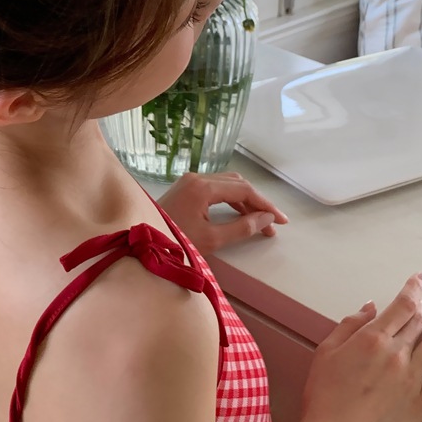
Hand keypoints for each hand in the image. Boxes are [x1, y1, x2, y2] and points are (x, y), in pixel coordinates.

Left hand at [157, 171, 287, 255]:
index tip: (281, 221)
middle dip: (257, 202)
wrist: (140, 243)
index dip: (265, 204)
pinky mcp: (186, 187)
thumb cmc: (174, 242)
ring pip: (227, 184)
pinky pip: (216, 188)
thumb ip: (242, 228)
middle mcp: (197, 177)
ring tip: (260, 223)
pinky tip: (240, 215)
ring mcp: (190, 180)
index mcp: (203, 187)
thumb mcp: (211, 239)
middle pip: (237, 183)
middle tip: (272, 223)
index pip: (244, 190)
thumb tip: (266, 219)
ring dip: (245, 201)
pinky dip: (231, 200)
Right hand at [299, 274, 421, 421]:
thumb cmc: (325, 396)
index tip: (419, 280)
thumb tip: (370, 308)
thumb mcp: (326, 351)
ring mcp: (413, 379)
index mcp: (372, 339)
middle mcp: (397, 355)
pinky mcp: (421, 402)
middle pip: (420, 321)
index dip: (414, 288)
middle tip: (420, 306)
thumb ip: (350, 325)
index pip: (404, 305)